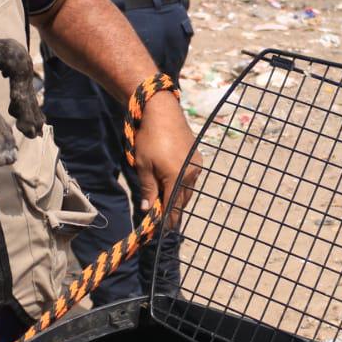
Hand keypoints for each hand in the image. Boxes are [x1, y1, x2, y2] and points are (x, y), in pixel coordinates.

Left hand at [134, 91, 200, 216]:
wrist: (162, 111)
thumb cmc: (149, 137)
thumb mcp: (143, 165)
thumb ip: (147, 189)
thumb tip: (147, 209)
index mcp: (177, 177)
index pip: (172, 207)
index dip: (165, 220)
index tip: (158, 230)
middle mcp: (191, 174)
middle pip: (182, 201)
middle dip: (171, 210)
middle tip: (159, 218)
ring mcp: (197, 166)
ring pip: (187, 190)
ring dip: (177, 198)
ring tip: (164, 203)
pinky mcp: (197, 158)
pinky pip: (191, 179)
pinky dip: (182, 186)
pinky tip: (172, 185)